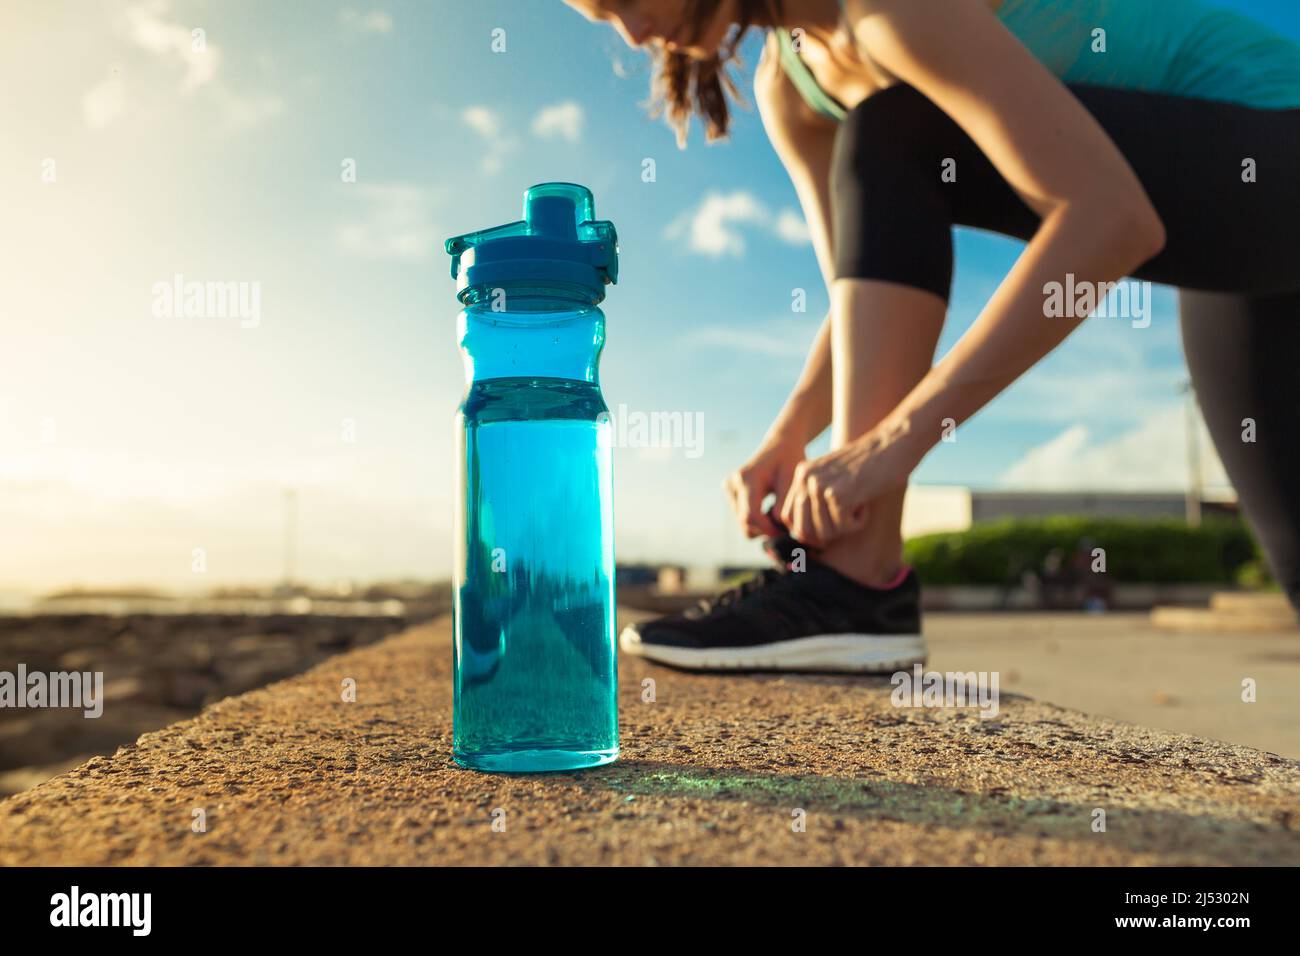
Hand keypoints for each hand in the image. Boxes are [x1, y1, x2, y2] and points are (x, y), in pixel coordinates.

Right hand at [724, 432, 805, 538]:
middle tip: (785, 527)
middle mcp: (733, 482)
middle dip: (765, 529)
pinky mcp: (730, 490)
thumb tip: (775, 527)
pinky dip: (756, 519)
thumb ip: (783, 505)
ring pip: (742, 522)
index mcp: (748, 478)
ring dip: (761, 525)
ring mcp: (729, 487)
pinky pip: (741, 516)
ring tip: (779, 514)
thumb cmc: (790, 461)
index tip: (785, 532)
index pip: (751, 515)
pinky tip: (770, 508)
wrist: (781, 444)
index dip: (768, 530)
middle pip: (744, 522)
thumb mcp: (792, 481)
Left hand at [779, 423, 918, 547]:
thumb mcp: (834, 477)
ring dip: (845, 526)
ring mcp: (820, 486)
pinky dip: (859, 522)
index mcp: (802, 474)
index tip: (828, 530)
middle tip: (847, 517)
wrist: (893, 444)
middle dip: (827, 533)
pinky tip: (866, 503)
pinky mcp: (838, 495)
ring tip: (859, 504)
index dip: (806, 532)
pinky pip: (844, 527)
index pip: (788, 517)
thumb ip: (815, 500)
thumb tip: (801, 537)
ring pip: (824, 532)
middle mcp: (806, 478)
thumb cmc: (869, 465)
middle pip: (804, 530)